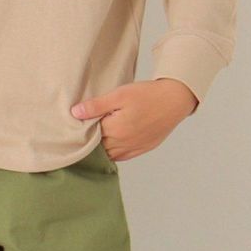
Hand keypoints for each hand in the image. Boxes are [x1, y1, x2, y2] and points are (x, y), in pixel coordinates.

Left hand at [70, 79, 197, 161]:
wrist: (175, 100)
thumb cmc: (148, 95)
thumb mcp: (120, 94)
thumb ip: (97, 105)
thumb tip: (75, 113)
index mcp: (115, 130)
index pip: (89, 137)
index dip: (81, 132)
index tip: (75, 126)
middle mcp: (123, 143)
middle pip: (98, 148)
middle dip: (89, 142)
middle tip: (82, 133)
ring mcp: (134, 148)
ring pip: (110, 155)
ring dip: (101, 149)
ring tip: (95, 138)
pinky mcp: (143, 148)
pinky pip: (123, 156)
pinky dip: (114, 153)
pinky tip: (110, 145)